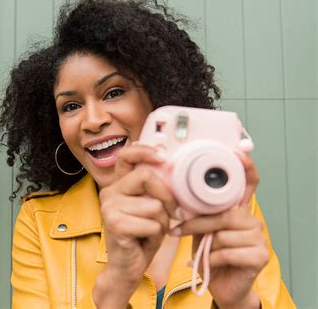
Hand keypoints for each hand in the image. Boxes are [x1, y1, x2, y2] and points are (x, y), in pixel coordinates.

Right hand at [93, 145, 178, 307]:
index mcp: (118, 185)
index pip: (126, 156)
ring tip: (151, 231)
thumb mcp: (151, 208)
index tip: (162, 156)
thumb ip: (155, 189)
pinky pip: (152, 223)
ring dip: (162, 222)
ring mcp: (109, 207)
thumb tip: (169, 166)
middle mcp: (109, 192)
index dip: (143, 151)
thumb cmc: (141, 237)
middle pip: (147, 177)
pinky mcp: (115, 224)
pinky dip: (156, 235)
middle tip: (173, 213)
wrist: (126, 268)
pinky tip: (144, 240)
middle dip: (167, 196)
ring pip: (154, 205)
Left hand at [170, 153, 266, 308]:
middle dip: (199, 224)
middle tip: (179, 231)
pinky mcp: (260, 255)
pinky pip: (227, 252)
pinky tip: (212, 263)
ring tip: (203, 252)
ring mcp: (259, 238)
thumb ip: (200, 213)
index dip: (245, 168)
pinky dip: (212, 259)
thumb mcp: (202, 229)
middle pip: (224, 214)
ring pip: (223, 234)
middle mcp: (252, 220)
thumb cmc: (210, 254)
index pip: (247, 185)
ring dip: (206, 245)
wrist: (221, 285)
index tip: (237, 152)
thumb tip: (180, 197)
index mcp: (238, 210)